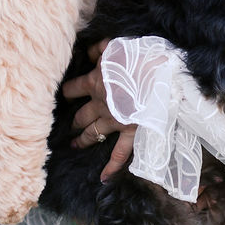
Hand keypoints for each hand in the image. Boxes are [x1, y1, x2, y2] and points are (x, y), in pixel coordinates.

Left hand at [62, 39, 135, 177]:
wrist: (160, 75)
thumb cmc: (139, 57)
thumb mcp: (116, 46)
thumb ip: (100, 50)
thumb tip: (88, 53)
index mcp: (95, 83)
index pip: (74, 88)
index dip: (68, 91)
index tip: (64, 94)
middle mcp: (100, 105)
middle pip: (81, 115)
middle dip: (74, 120)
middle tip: (68, 125)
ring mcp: (114, 121)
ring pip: (93, 133)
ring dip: (83, 139)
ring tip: (75, 144)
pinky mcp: (130, 132)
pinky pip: (119, 154)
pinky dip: (111, 167)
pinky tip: (103, 178)